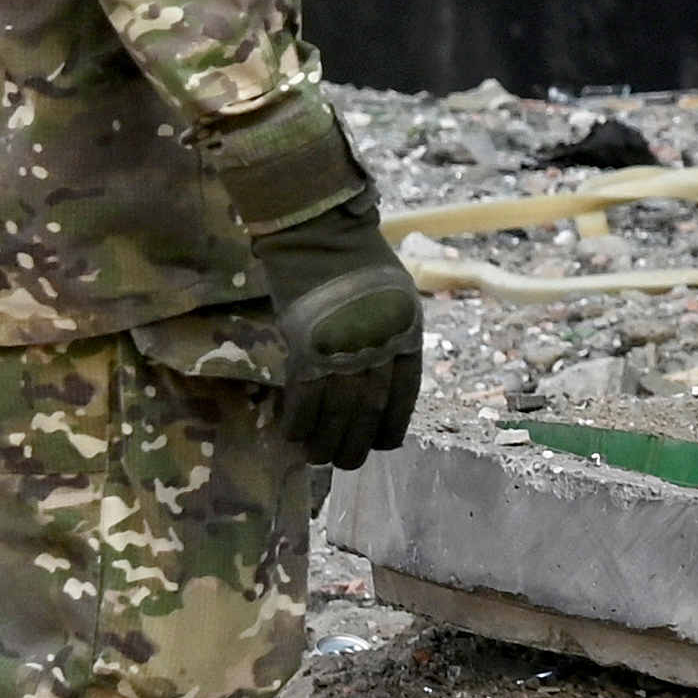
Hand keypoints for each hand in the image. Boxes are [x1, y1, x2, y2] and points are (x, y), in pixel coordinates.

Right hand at [245, 208, 425, 463]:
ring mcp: (343, 349)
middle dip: (357, 443)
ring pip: (337, 411)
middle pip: (370, 409)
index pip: (405, 394)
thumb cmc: (359, 261)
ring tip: (317, 458)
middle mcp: (379, 347)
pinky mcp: (307, 347)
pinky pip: (304, 396)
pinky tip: (292, 435)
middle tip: (346, 462)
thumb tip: (381, 374)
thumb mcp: (395, 297)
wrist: (321, 234)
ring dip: (324, 440)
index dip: (394, 424)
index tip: (385, 444)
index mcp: (406, 335)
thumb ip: (391, 335)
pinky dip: (298, 419)